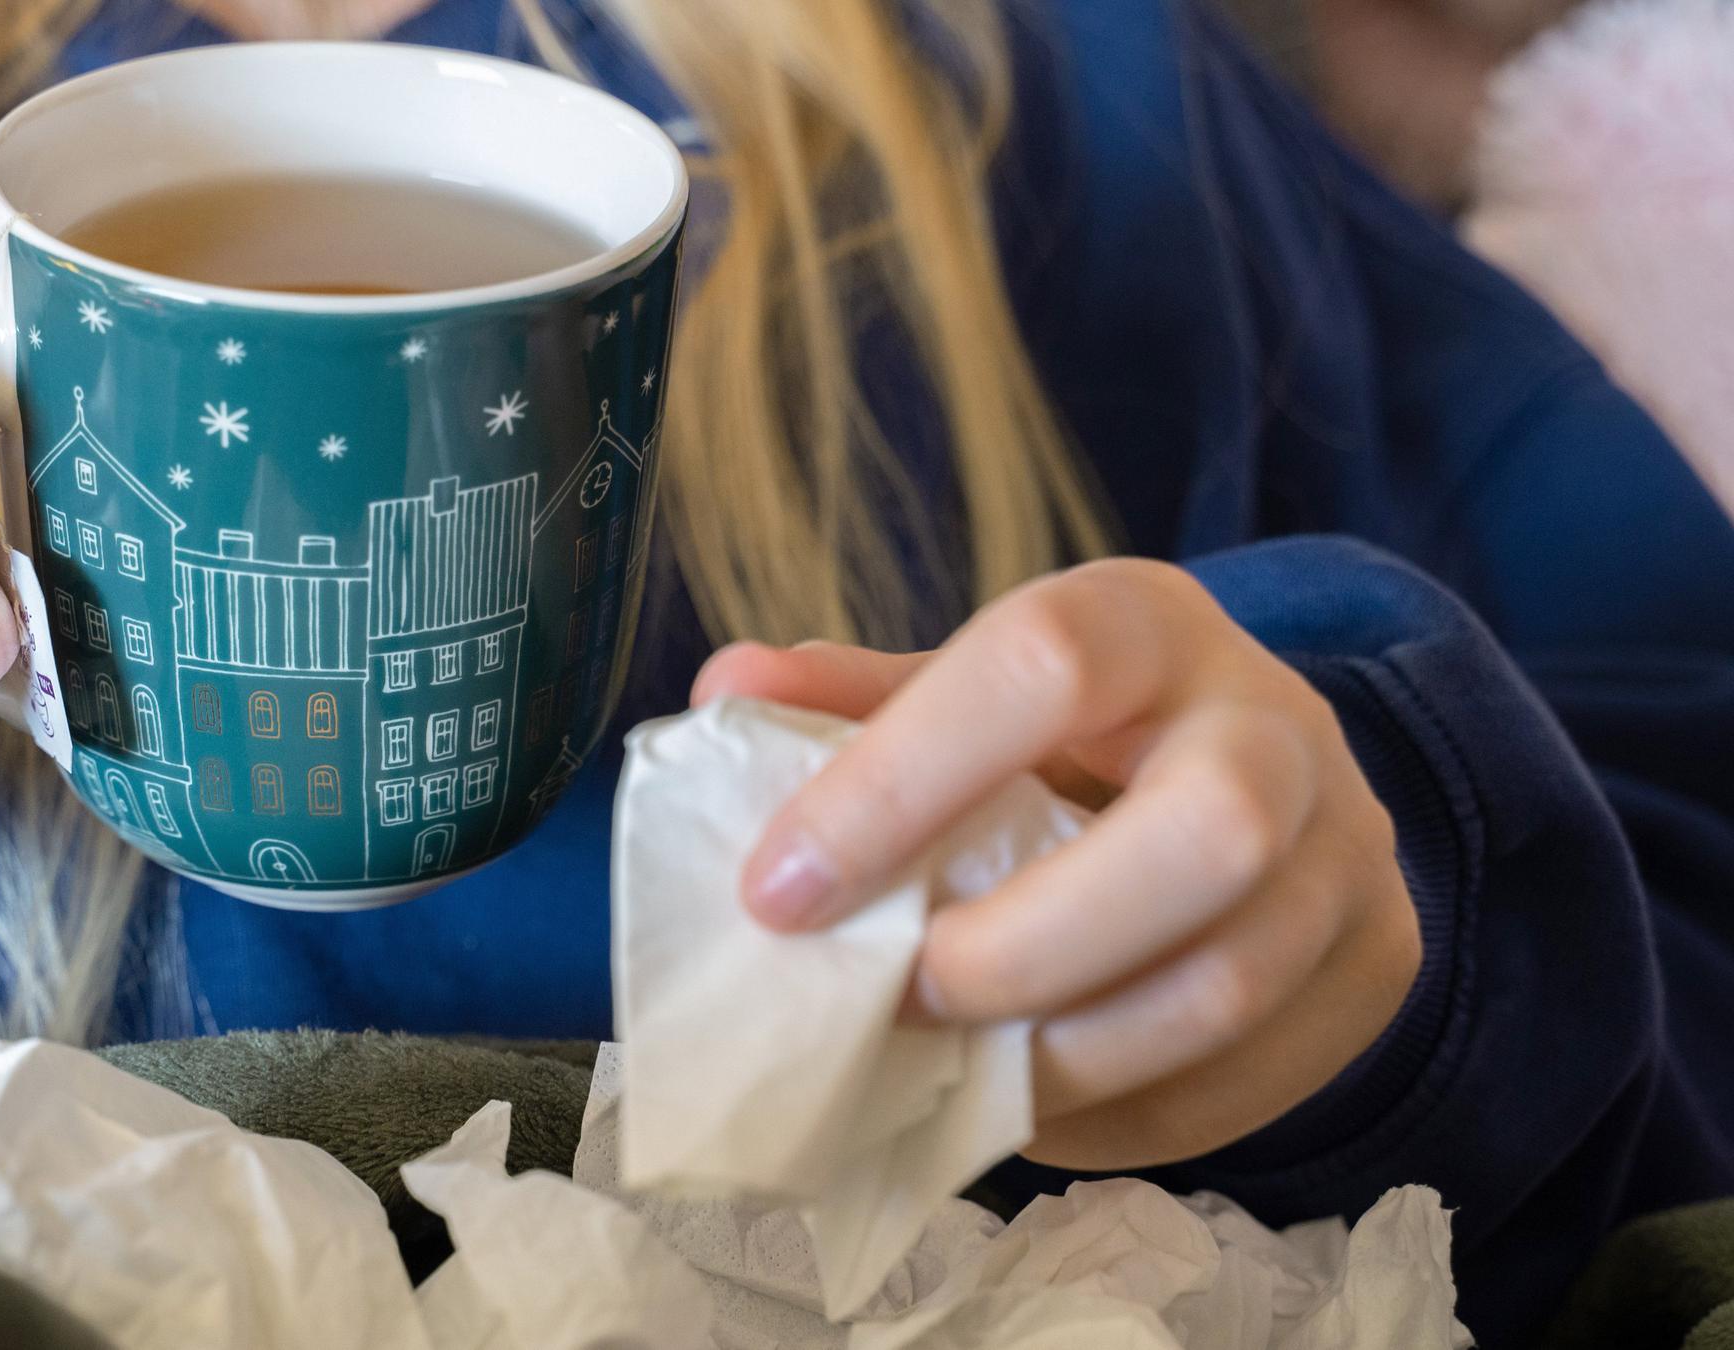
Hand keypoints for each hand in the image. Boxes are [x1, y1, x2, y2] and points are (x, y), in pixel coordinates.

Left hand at [691, 559, 1421, 1170]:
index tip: (778, 890)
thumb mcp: (977, 690)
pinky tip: (1023, 1102)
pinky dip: (1111, 1116)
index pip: (1042, 664)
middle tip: (904, 994)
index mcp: (1150, 623)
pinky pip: (1246, 1083)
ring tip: (943, 1068)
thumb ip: (857, 701)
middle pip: (1206, 835)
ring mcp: (1349, 853)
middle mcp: (1278, 723)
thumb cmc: (1077, 736)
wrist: (1263, 774)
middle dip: (1024, 944)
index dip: (898, 781)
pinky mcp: (1378, 966)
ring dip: (1056, 1057)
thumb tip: (724, 694)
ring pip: (1225, 985)